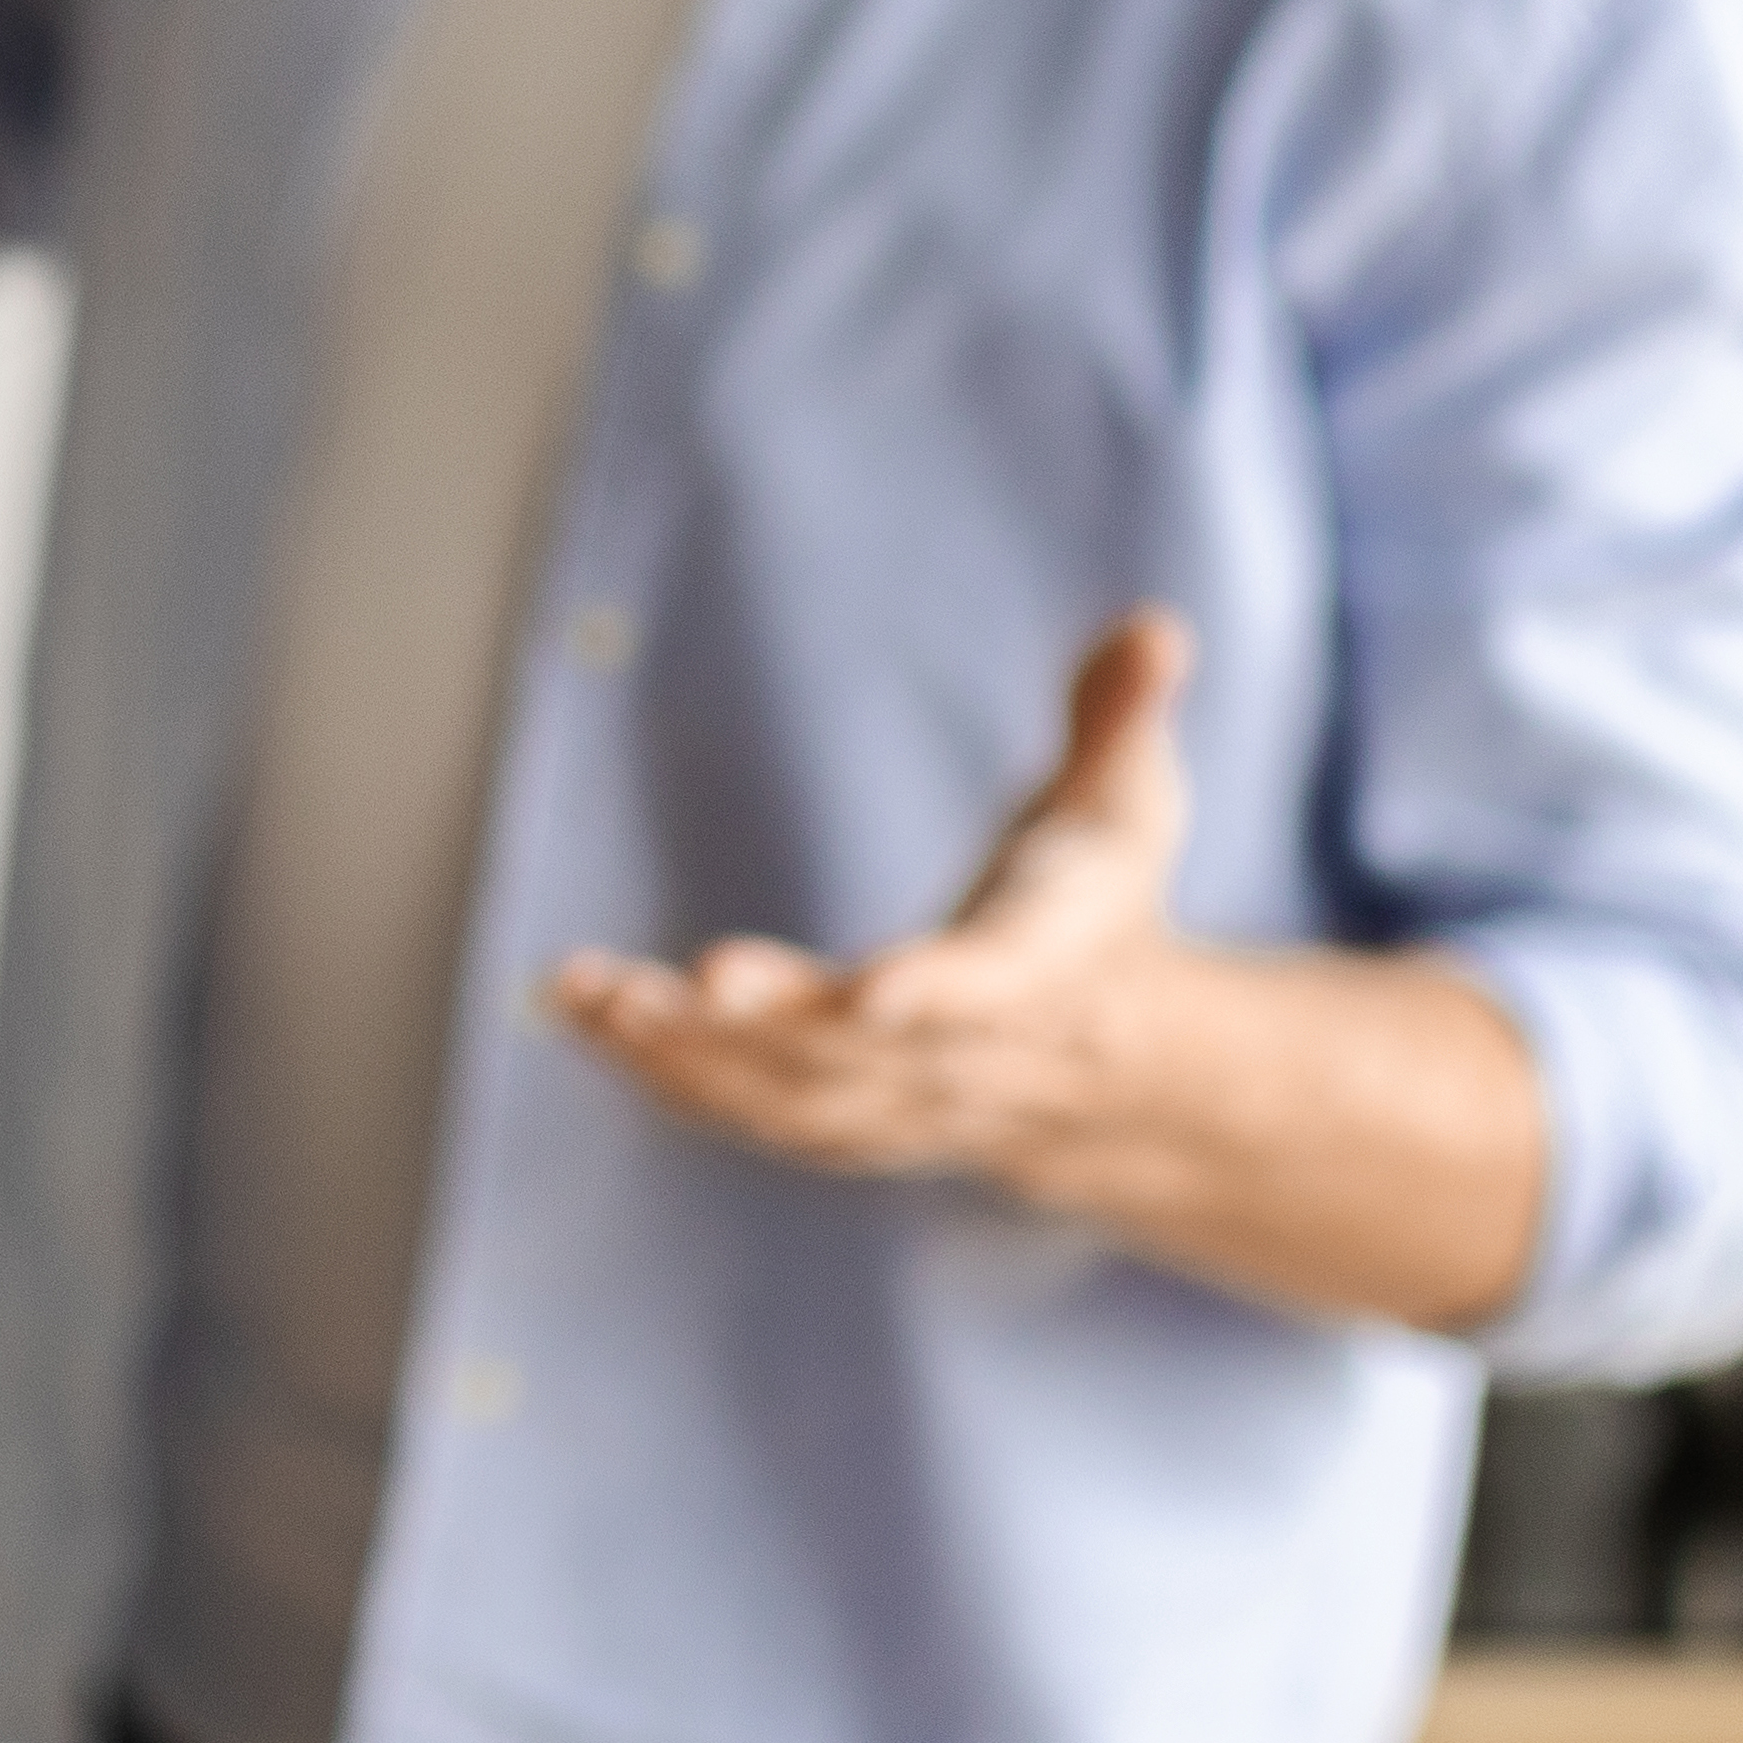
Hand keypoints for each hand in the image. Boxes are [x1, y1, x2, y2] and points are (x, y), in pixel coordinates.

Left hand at [543, 610, 1552, 1331]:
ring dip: (687, 1054)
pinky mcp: (843, 1120)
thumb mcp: (1129, 802)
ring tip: (590, 994)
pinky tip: (586, 1019)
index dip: (939, 989)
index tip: (875, 990)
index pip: (996, 985)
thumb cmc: (1096, 902)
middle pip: (866, 1052)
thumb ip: (1124, 714)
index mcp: (1046, 968)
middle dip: (769, 1025)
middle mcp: (969, 1052)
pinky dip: (668, 1075)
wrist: (1112, 1069)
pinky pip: (750, 1114)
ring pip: (792, 1096)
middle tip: (677, 982)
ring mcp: (902, 1102)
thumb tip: (1155, 623)